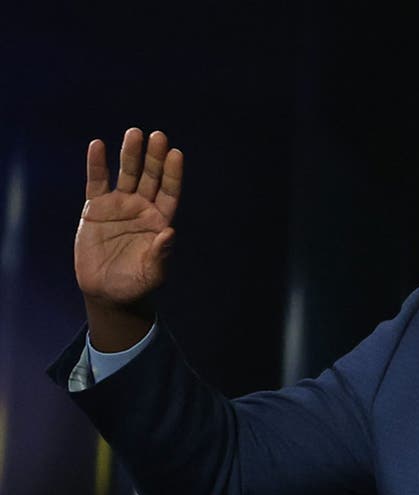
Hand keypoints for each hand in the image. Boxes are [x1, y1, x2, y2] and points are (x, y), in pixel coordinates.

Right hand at [75, 128, 182, 349]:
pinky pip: (97, 182)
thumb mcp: (151, 274)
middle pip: (150, 177)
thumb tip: (169, 233)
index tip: (176, 154)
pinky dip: (97, 164)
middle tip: (157, 136)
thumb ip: (161, 255)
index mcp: (160, 221)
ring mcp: (119, 205)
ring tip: (133, 133)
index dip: (173, 174)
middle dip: (153, 157)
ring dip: (129, 154)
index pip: (170, 192)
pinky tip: (97, 145)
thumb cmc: (135, 283)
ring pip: (126, 174)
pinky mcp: (95, 208)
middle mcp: (142, 208)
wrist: (106, 291)